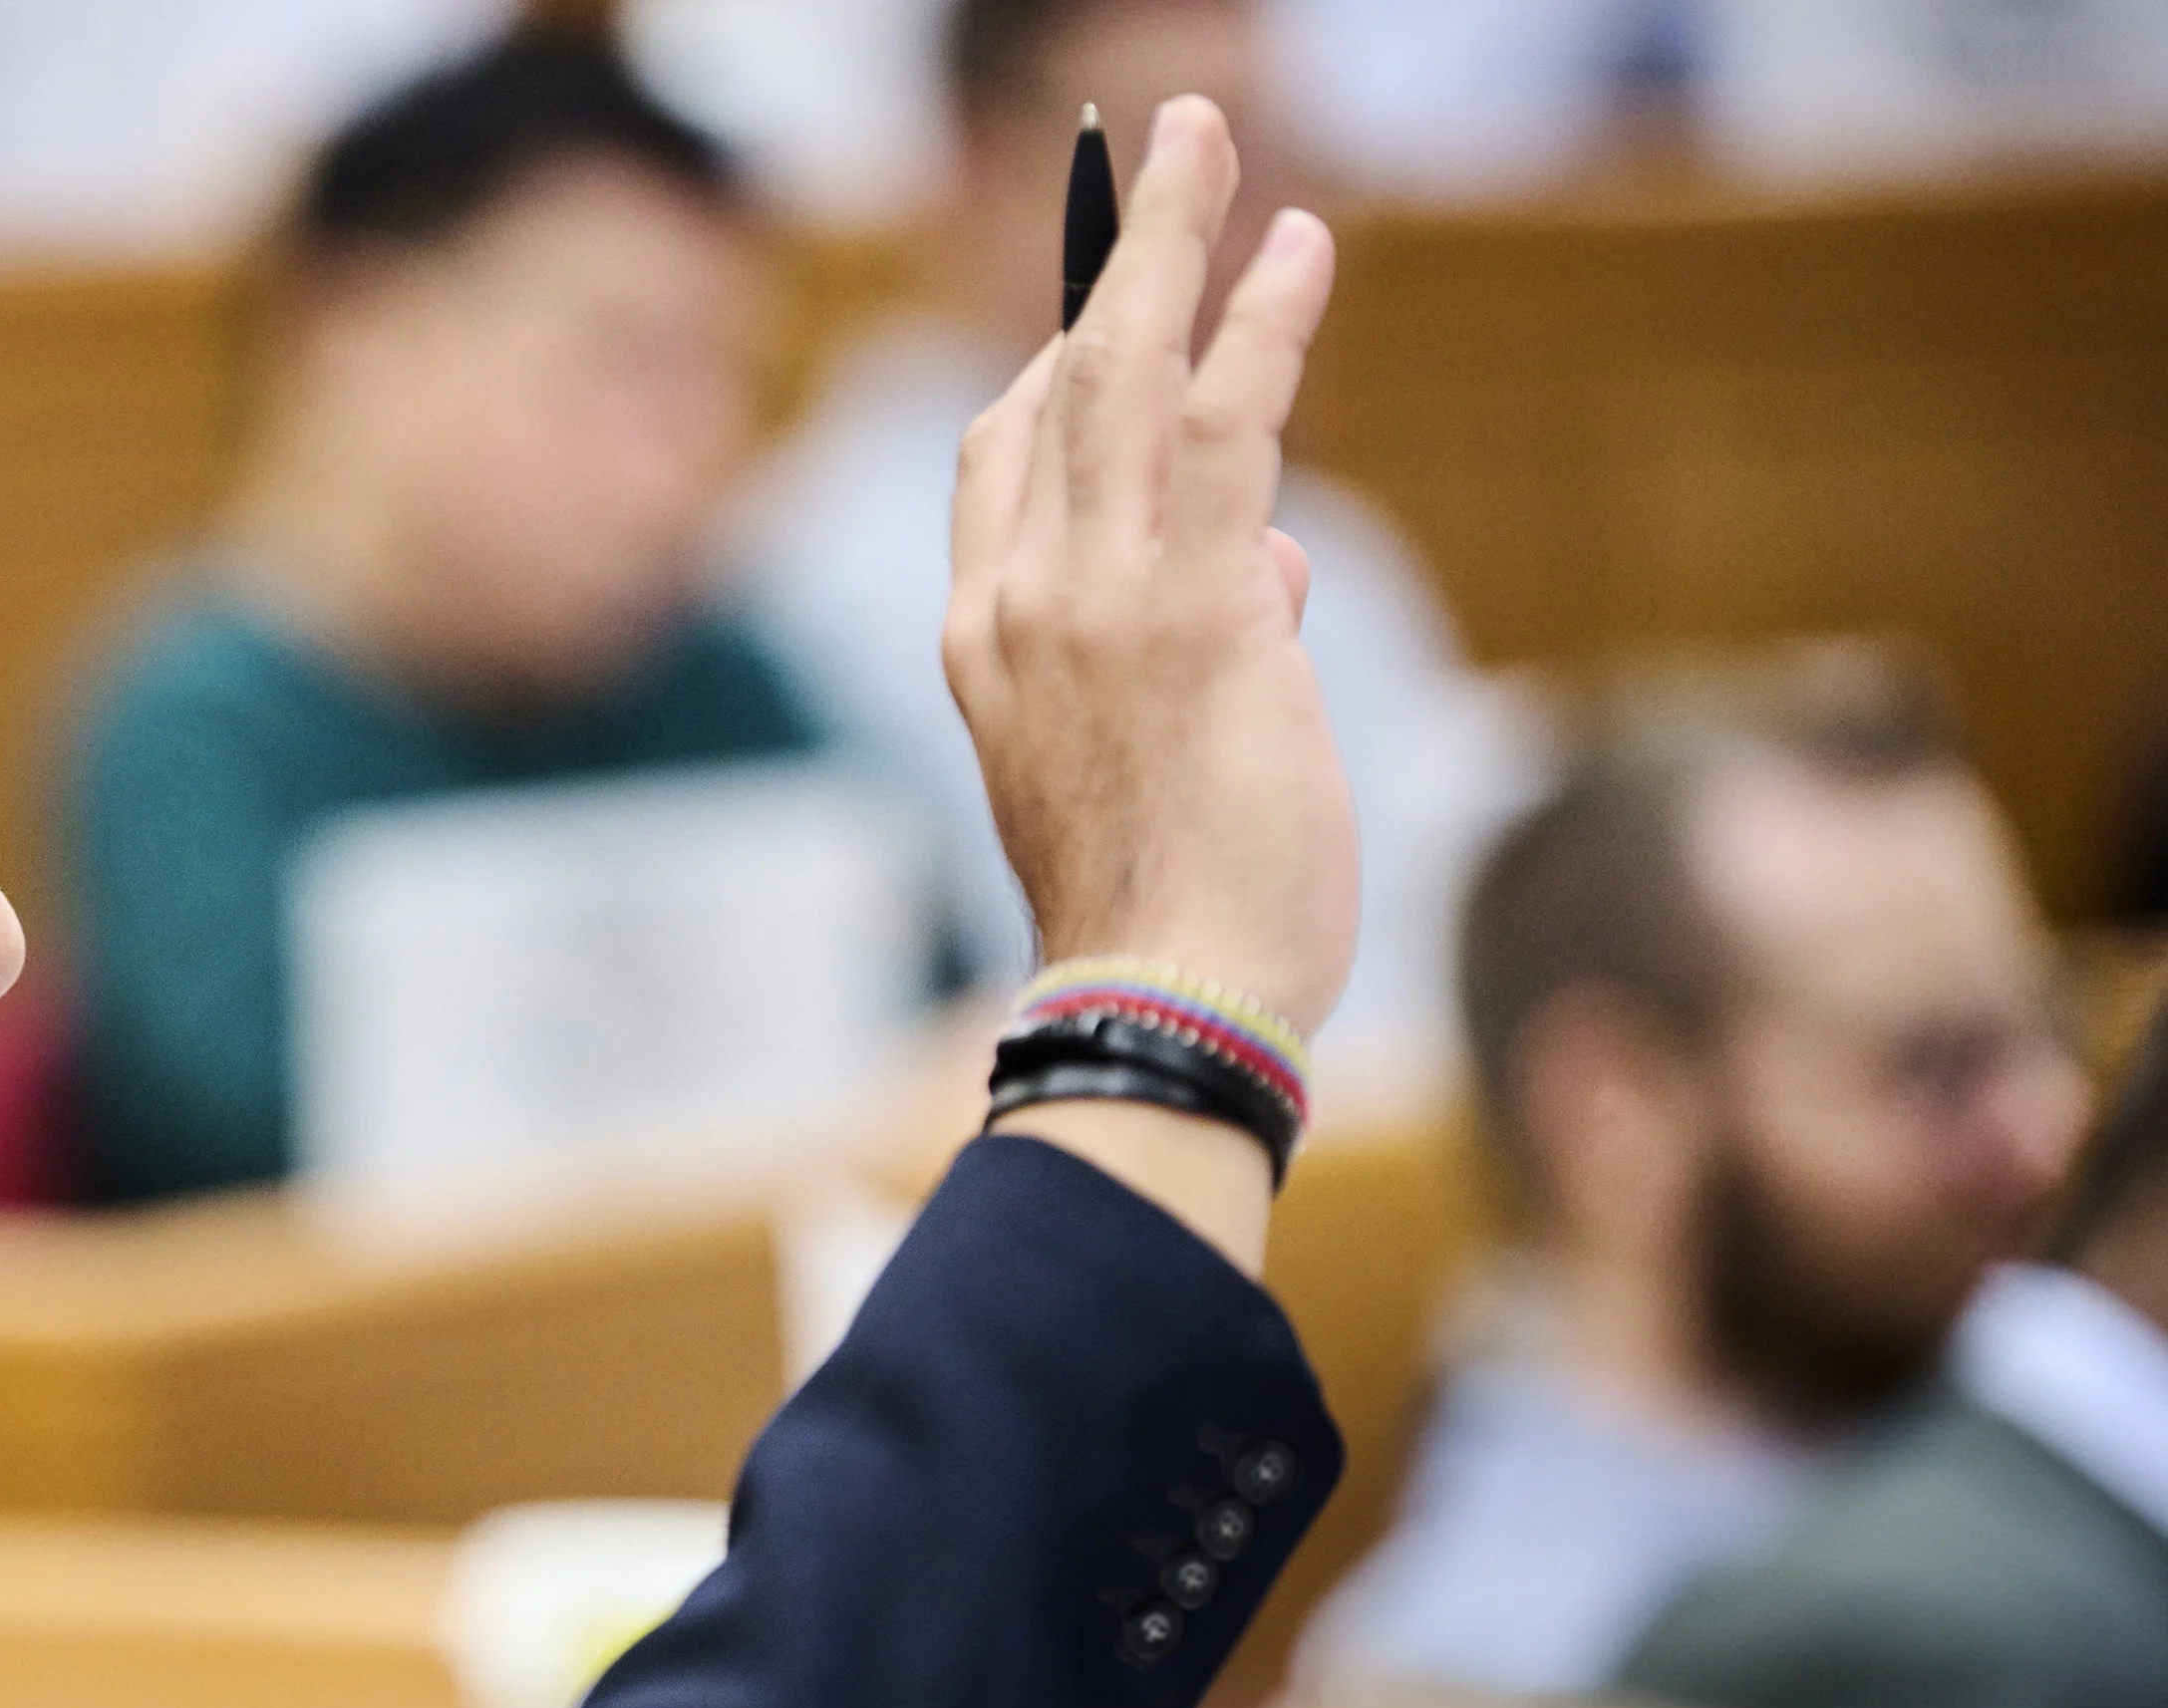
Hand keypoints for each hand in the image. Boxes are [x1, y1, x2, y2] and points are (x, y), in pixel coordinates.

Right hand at [941, 97, 1357, 1046]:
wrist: (1167, 997)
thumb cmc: (1170, 916)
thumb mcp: (1153, 765)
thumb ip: (1194, 650)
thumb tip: (1272, 573)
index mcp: (984, 648)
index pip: (998, 463)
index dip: (1050, 365)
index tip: (1106, 307)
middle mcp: (1015, 603)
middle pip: (1046, 383)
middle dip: (1108, 252)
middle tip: (1164, 144)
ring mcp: (1091, 596)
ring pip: (1121, 370)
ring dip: (1172, 237)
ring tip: (1212, 136)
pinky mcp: (1188, 602)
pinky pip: (1220, 422)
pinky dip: (1261, 324)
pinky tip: (1298, 249)